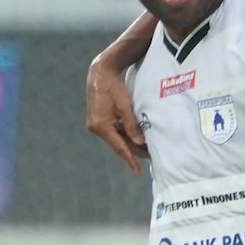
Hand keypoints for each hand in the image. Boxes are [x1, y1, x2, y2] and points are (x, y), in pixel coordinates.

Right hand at [85, 58, 147, 174]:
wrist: (100, 73)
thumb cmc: (113, 87)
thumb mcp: (124, 106)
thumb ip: (132, 125)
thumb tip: (140, 142)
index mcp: (101, 126)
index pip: (119, 147)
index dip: (129, 160)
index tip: (137, 172)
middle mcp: (95, 127)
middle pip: (118, 144)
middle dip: (133, 152)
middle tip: (149, 157)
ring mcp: (94, 124)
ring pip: (115, 139)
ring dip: (129, 144)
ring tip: (145, 149)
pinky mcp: (97, 120)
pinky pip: (112, 132)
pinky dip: (123, 136)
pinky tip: (134, 138)